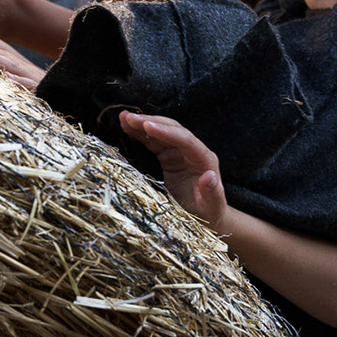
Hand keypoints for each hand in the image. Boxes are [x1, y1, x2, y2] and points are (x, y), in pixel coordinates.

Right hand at [117, 111, 227, 226]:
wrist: (207, 218)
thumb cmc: (210, 214)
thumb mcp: (212, 207)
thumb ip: (212, 193)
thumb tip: (209, 176)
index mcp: (204, 159)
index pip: (185, 139)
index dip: (165, 131)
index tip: (147, 126)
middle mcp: (193, 151)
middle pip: (172, 129)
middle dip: (150, 122)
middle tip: (129, 118)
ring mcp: (180, 152)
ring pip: (161, 132)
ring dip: (142, 124)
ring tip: (123, 117)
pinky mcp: (169, 156)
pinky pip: (154, 141)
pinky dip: (140, 134)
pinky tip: (127, 127)